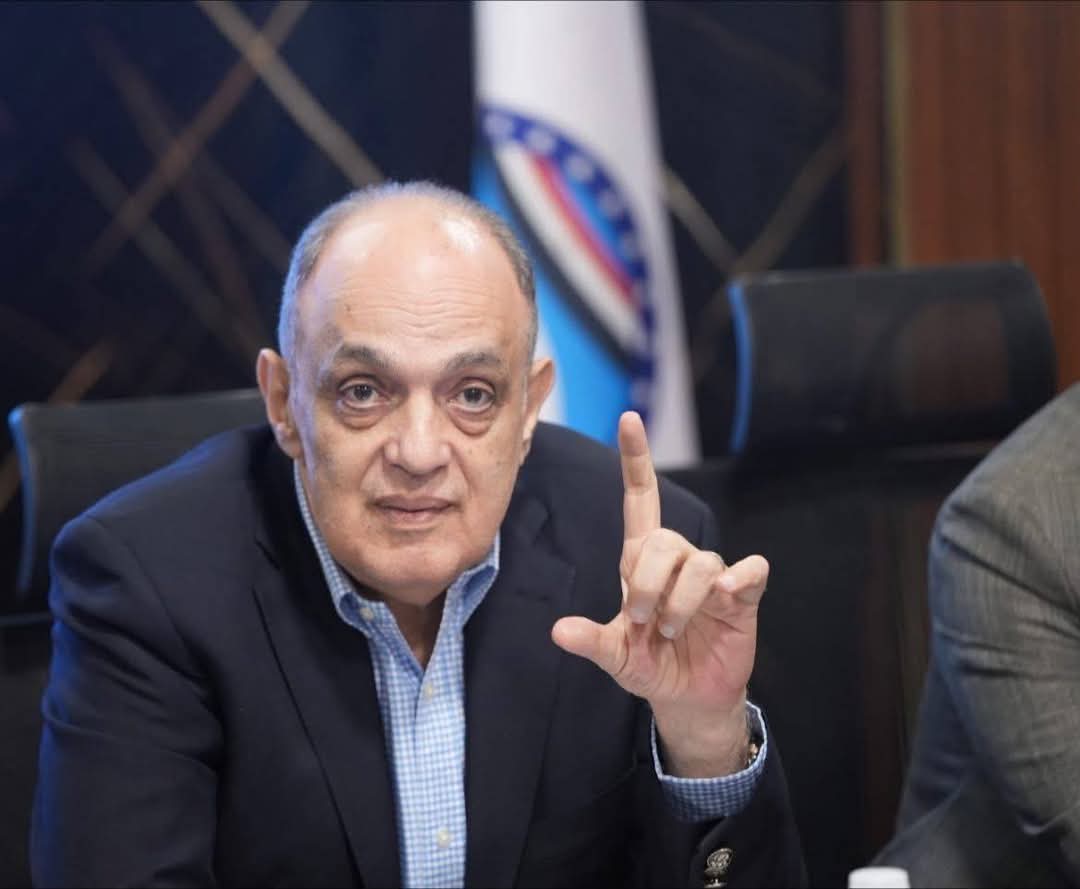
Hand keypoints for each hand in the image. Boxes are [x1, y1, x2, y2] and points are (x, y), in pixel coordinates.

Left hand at [551, 411, 768, 776]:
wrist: (690, 699)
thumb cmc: (651, 666)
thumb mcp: (616, 656)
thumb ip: (592, 642)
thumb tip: (558, 632)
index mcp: (642, 561)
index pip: (640, 498)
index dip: (636, 459)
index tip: (629, 418)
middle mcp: (678, 560)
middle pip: (663, 540)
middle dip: (646, 583)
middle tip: (643, 621)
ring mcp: (713, 576)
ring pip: (699, 562)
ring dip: (680, 601)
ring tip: (670, 632)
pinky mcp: (743, 595)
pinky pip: (750, 571)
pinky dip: (740, 579)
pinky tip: (727, 596)